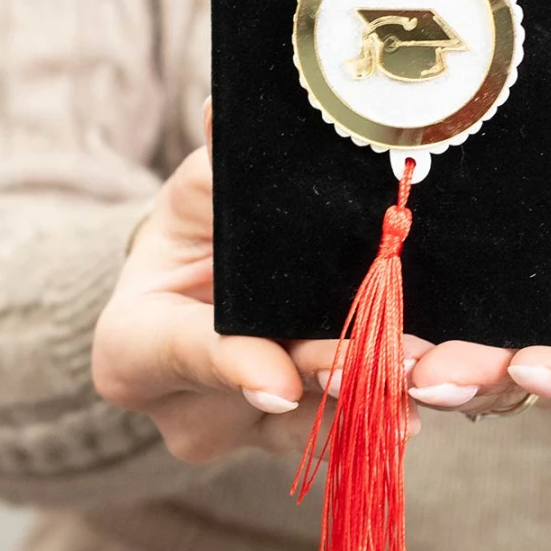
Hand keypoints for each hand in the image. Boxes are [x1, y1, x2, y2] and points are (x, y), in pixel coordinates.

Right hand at [92, 99, 426, 463]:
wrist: (199, 293)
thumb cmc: (198, 232)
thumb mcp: (199, 193)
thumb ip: (218, 161)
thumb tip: (228, 106)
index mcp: (132, 344)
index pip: (177, 352)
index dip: (230, 364)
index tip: (278, 381)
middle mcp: (177, 406)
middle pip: (259, 396)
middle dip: (327, 378)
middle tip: (389, 368)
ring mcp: (232, 434)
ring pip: (304, 428)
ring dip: (364, 406)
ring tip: (419, 386)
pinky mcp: (281, 444)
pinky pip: (329, 441)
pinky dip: (371, 420)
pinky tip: (417, 407)